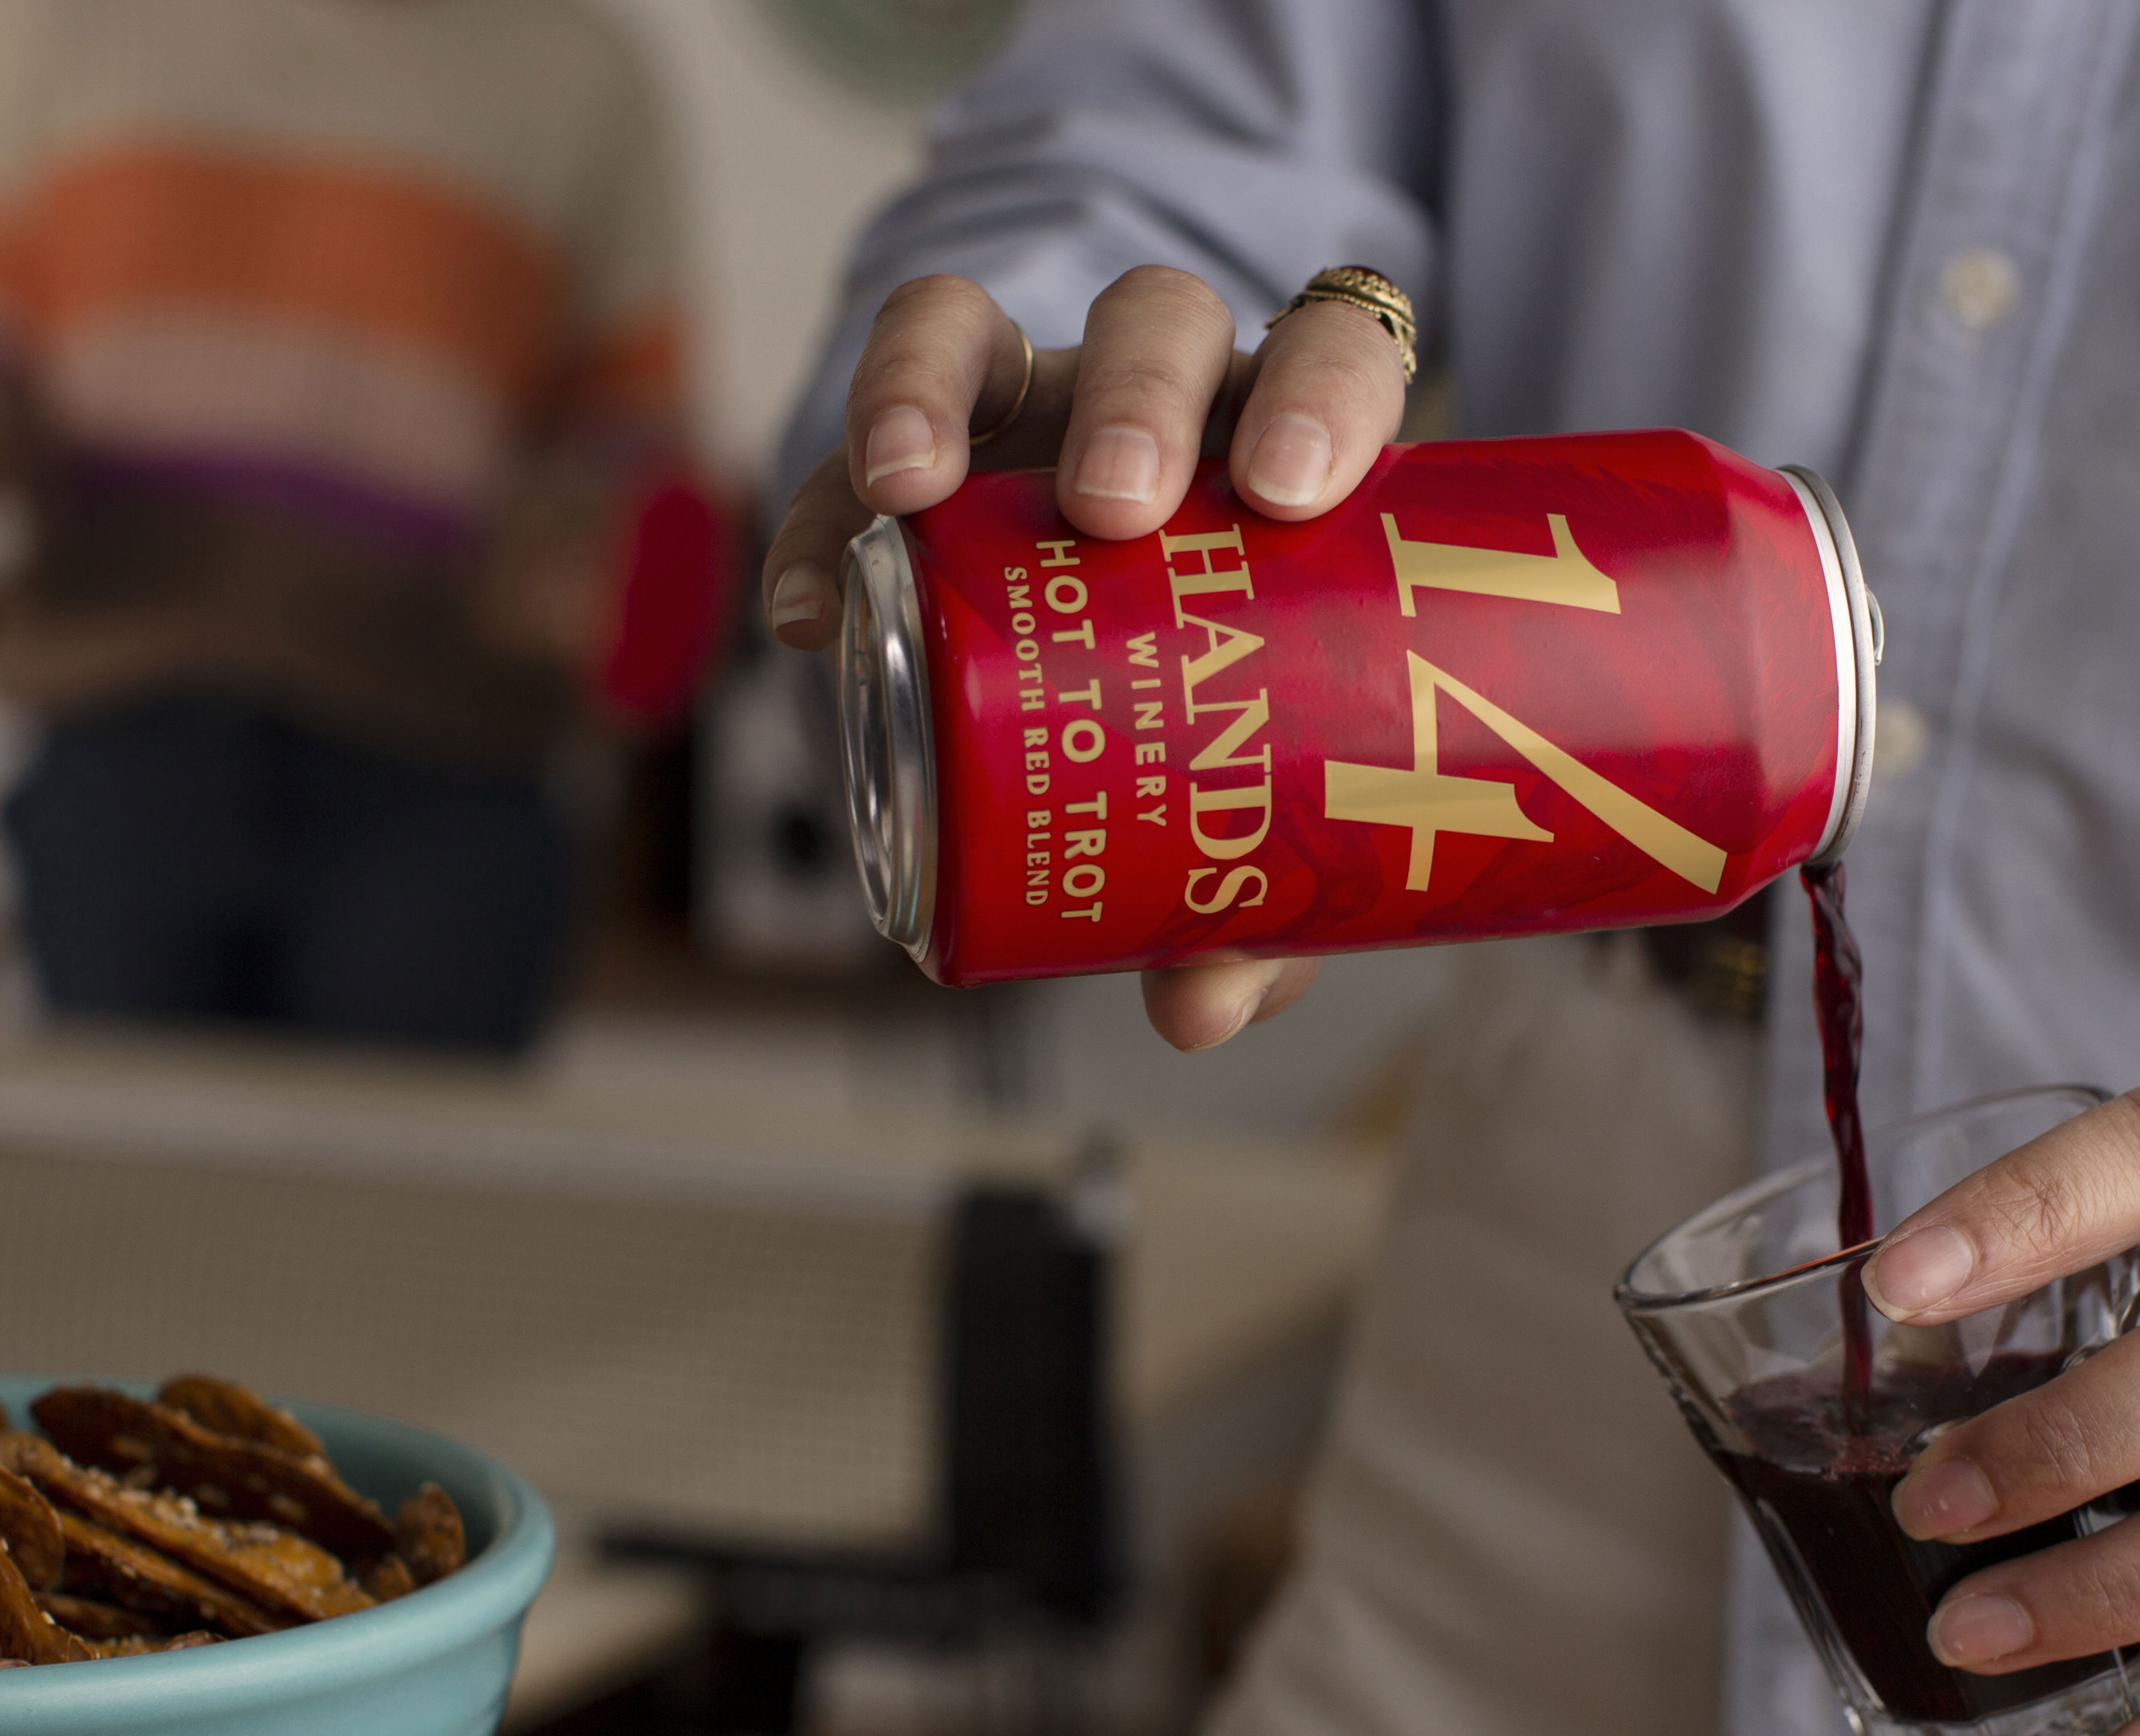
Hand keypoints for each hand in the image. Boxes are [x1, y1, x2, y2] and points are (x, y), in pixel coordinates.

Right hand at [760, 265, 1407, 1047]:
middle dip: (1135, 399)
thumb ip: (1266, 906)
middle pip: (1158, 324)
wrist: (1127, 678)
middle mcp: (1168, 400)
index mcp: (1291, 447)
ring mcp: (1032, 407)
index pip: (1332, 354)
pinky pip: (850, 450)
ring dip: (933, 391)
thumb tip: (1200, 1007)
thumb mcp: (1269, 806)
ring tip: (902, 490)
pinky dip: (821, 515)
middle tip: (1114, 508)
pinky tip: (808, 612)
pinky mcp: (919, 449)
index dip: (1321, 393)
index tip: (1292, 488)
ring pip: (984, 335)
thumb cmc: (1234, 727)